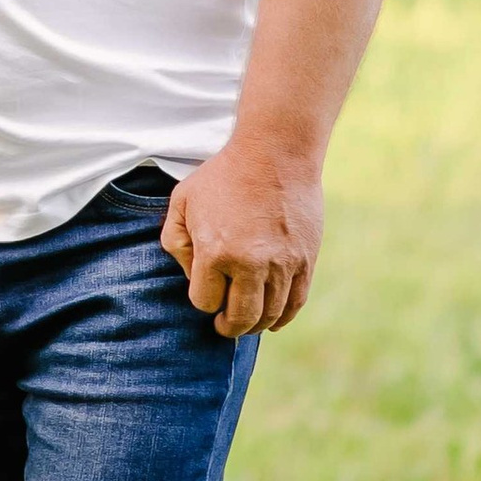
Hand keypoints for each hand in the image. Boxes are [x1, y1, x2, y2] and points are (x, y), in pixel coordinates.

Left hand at [161, 143, 322, 337]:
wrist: (275, 153)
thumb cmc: (223, 176)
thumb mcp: (182, 202)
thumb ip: (175, 243)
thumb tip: (189, 276)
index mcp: (215, 252)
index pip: (204, 302)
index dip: (203, 301)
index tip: (206, 291)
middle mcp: (250, 264)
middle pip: (239, 318)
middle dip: (228, 327)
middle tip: (224, 325)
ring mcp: (282, 264)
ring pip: (269, 315)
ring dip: (255, 325)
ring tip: (246, 321)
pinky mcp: (305, 261)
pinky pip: (294, 303)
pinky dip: (282, 317)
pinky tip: (272, 319)